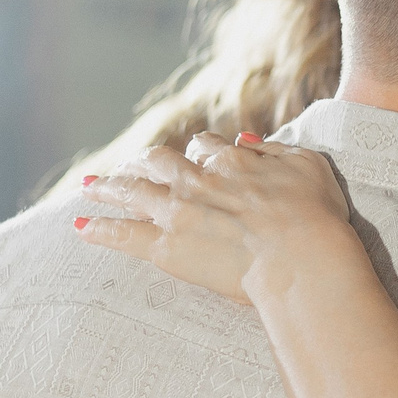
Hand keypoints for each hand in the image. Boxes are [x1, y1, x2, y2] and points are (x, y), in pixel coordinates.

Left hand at [79, 134, 351, 304]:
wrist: (302, 257)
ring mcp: (179, 212)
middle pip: (158, 162)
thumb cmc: (316, 215)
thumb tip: (245, 140)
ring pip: (132, 192)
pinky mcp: (168, 246)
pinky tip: (81, 228)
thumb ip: (275, 150)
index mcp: (231, 160)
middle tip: (127, 167)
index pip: (204, 147)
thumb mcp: (309, 165)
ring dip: (108, 188)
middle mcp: (198, 180)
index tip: (193, 158)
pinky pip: (124, 234)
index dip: (197, 152)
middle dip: (140, 163)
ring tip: (88, 188)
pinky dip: (100, 229)